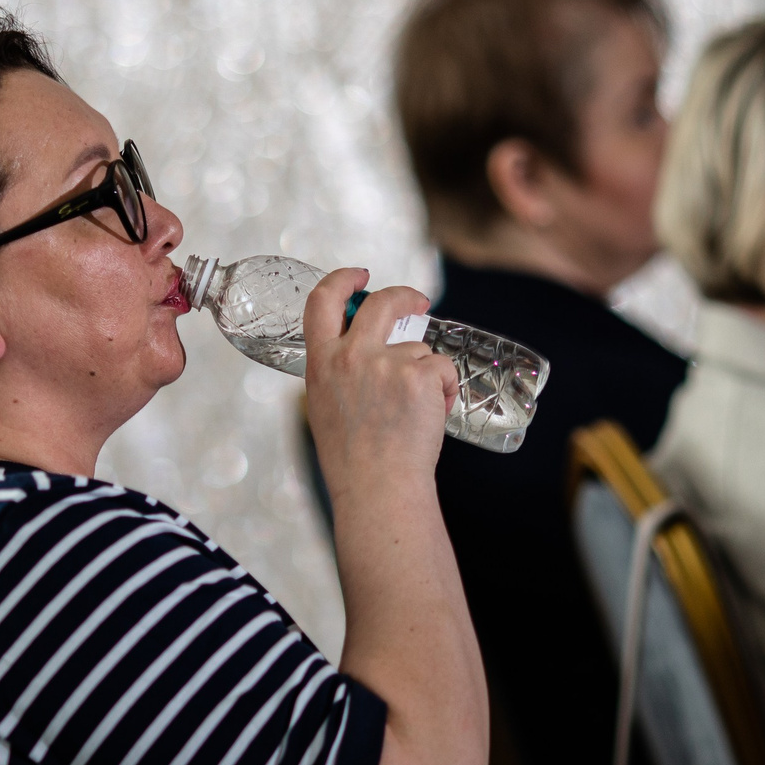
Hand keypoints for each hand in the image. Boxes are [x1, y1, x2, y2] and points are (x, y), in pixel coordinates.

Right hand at [303, 268, 458, 501]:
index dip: (342, 280)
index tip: (359, 276)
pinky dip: (444, 391)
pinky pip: (441, 369)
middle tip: (420, 303)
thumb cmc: (354, 460)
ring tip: (413, 417)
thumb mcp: (327, 406)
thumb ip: (340, 373)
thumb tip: (367, 350)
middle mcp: (350, 356)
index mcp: (321, 363)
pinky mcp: (418, 375)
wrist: (378, 489)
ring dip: (425, 375)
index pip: (322, 301)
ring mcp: (386, 364)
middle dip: (404, 296)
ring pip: (418, 350)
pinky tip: (431, 418)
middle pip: (381, 303)